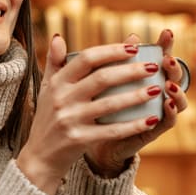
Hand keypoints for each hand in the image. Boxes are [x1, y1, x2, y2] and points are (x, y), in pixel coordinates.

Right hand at [15, 30, 187, 194]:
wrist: (39, 157)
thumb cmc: (48, 118)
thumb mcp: (47, 89)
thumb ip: (54, 63)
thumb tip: (59, 37)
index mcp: (58, 82)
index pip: (87, 59)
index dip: (111, 51)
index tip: (134, 47)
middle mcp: (62, 99)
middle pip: (101, 78)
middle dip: (130, 71)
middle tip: (152, 67)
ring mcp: (70, 120)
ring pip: (109, 104)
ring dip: (136, 96)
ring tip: (156, 90)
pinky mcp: (79, 140)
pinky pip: (111, 131)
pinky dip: (133, 125)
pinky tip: (151, 120)